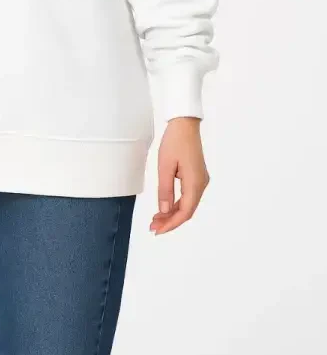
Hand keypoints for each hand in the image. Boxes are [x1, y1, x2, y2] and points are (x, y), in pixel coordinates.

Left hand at [149, 116, 209, 235]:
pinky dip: (176, 203)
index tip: (157, 230)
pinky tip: (165, 207)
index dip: (171, 224)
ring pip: (187, 204)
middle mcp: (201, 184)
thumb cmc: (174, 141)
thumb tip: (164, 211)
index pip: (185, 212)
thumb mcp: (165, 166)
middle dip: (170, 221)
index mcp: (195, 183)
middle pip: (187, 210)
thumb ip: (165, 190)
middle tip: (153, 227)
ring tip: (155, 219)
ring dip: (172, 213)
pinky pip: (187, 195)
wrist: (185, 123)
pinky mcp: (197, 176)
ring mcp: (200, 180)